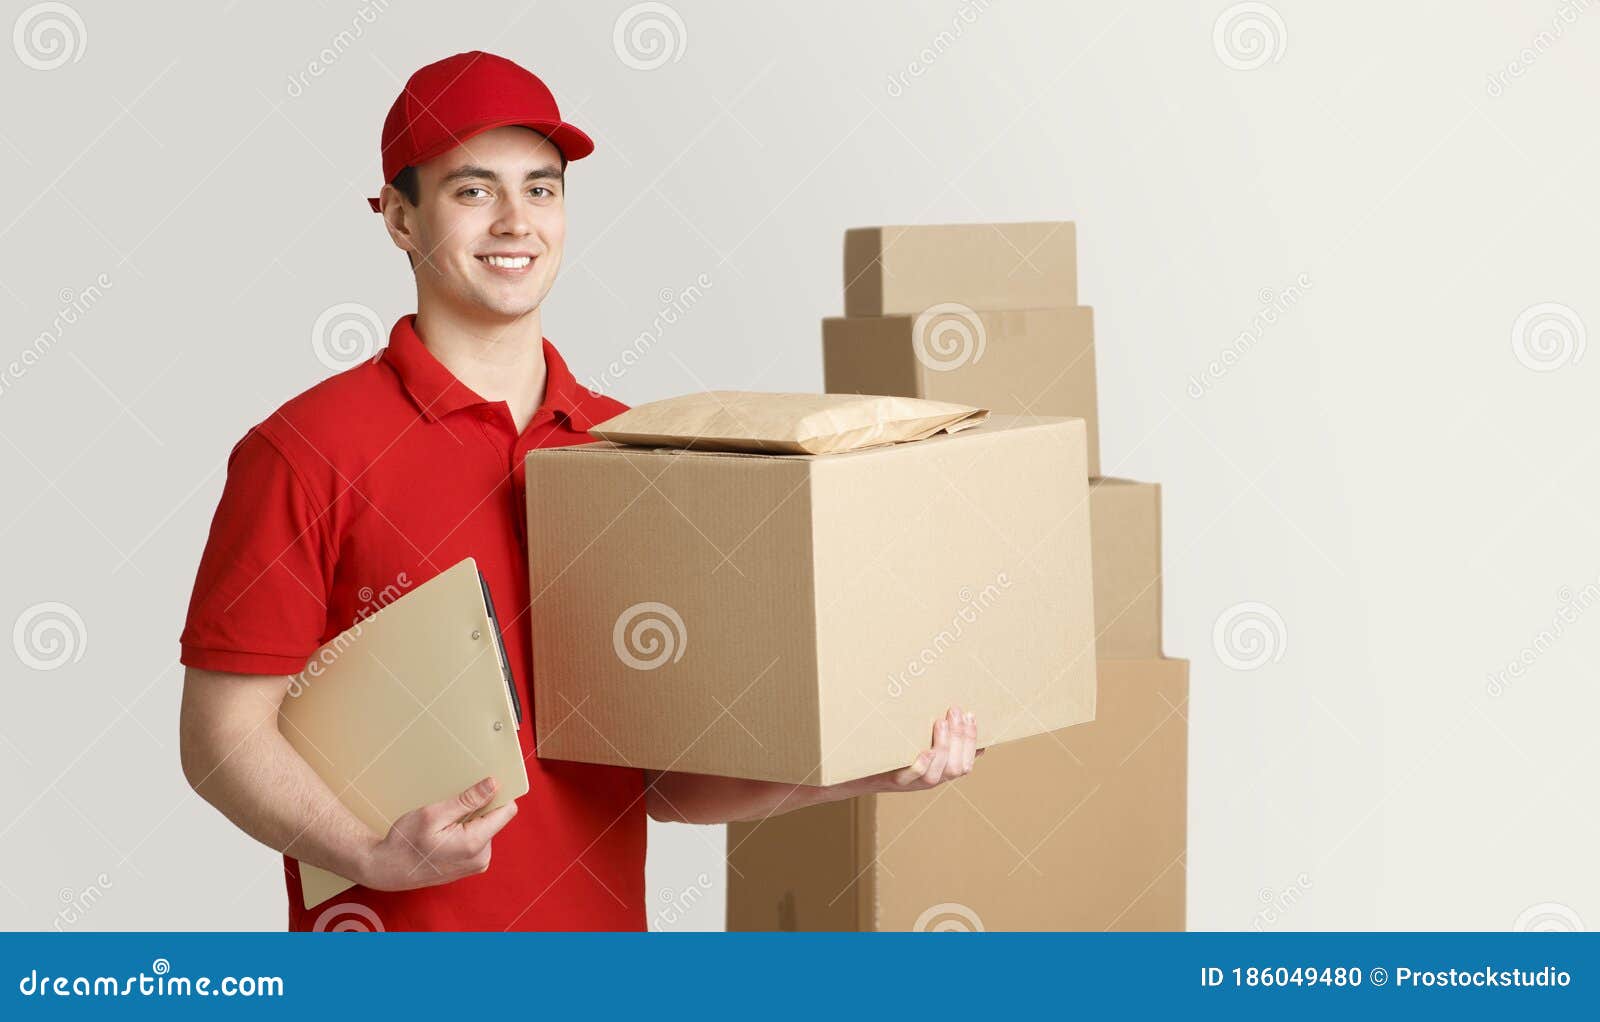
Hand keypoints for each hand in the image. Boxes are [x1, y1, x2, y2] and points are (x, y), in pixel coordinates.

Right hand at [357, 776, 517, 891]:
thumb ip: (467, 800)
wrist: (388, 869)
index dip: (498, 794)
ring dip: (470, 819)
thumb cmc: (406, 843)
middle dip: (479, 807)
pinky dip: (466, 830)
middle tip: (452, 806)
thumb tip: (494, 784)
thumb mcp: (433, 814)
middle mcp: (482, 857)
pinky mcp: (471, 865)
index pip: (507, 811)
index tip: (483, 784)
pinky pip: (478, 839)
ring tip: (445, 822)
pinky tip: (445, 832)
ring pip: (486, 828)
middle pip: (496, 819)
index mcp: (475, 844)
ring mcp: (477, 863)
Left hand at [870, 705, 982, 792]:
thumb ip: (939, 737)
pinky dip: (922, 764)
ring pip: (937, 773)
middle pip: (955, 767)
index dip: (971, 740)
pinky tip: (926, 751)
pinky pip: (912, 776)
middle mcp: (931, 780)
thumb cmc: (894, 754)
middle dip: (959, 738)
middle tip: (955, 712)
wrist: (862, 774)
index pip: (965, 762)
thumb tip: (964, 719)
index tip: (970, 715)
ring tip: (941, 722)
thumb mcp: (919, 744)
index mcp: (940, 772)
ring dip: (943, 746)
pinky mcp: (894, 781)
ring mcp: (913, 783)